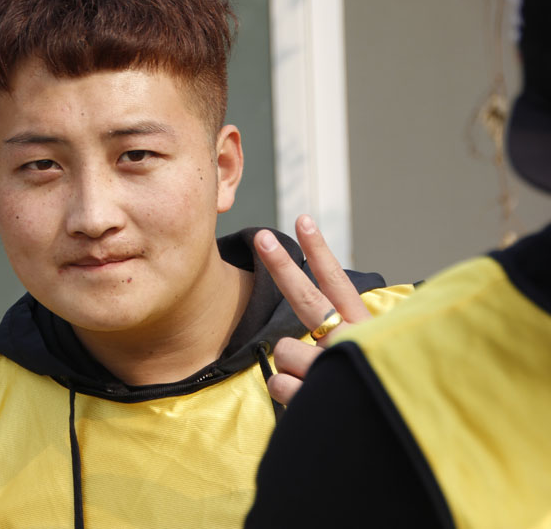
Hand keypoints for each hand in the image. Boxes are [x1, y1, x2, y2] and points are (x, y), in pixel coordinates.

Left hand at [253, 215, 371, 404]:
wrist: (407, 446)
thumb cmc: (386, 404)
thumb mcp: (373, 365)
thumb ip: (345, 347)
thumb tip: (297, 345)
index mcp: (366, 331)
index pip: (339, 284)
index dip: (319, 252)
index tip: (303, 221)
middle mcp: (352, 342)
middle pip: (307, 297)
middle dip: (281, 265)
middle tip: (260, 236)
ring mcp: (333, 366)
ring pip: (284, 351)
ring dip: (294, 372)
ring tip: (321, 392)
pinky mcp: (318, 394)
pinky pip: (279, 384)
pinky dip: (289, 398)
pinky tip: (316, 411)